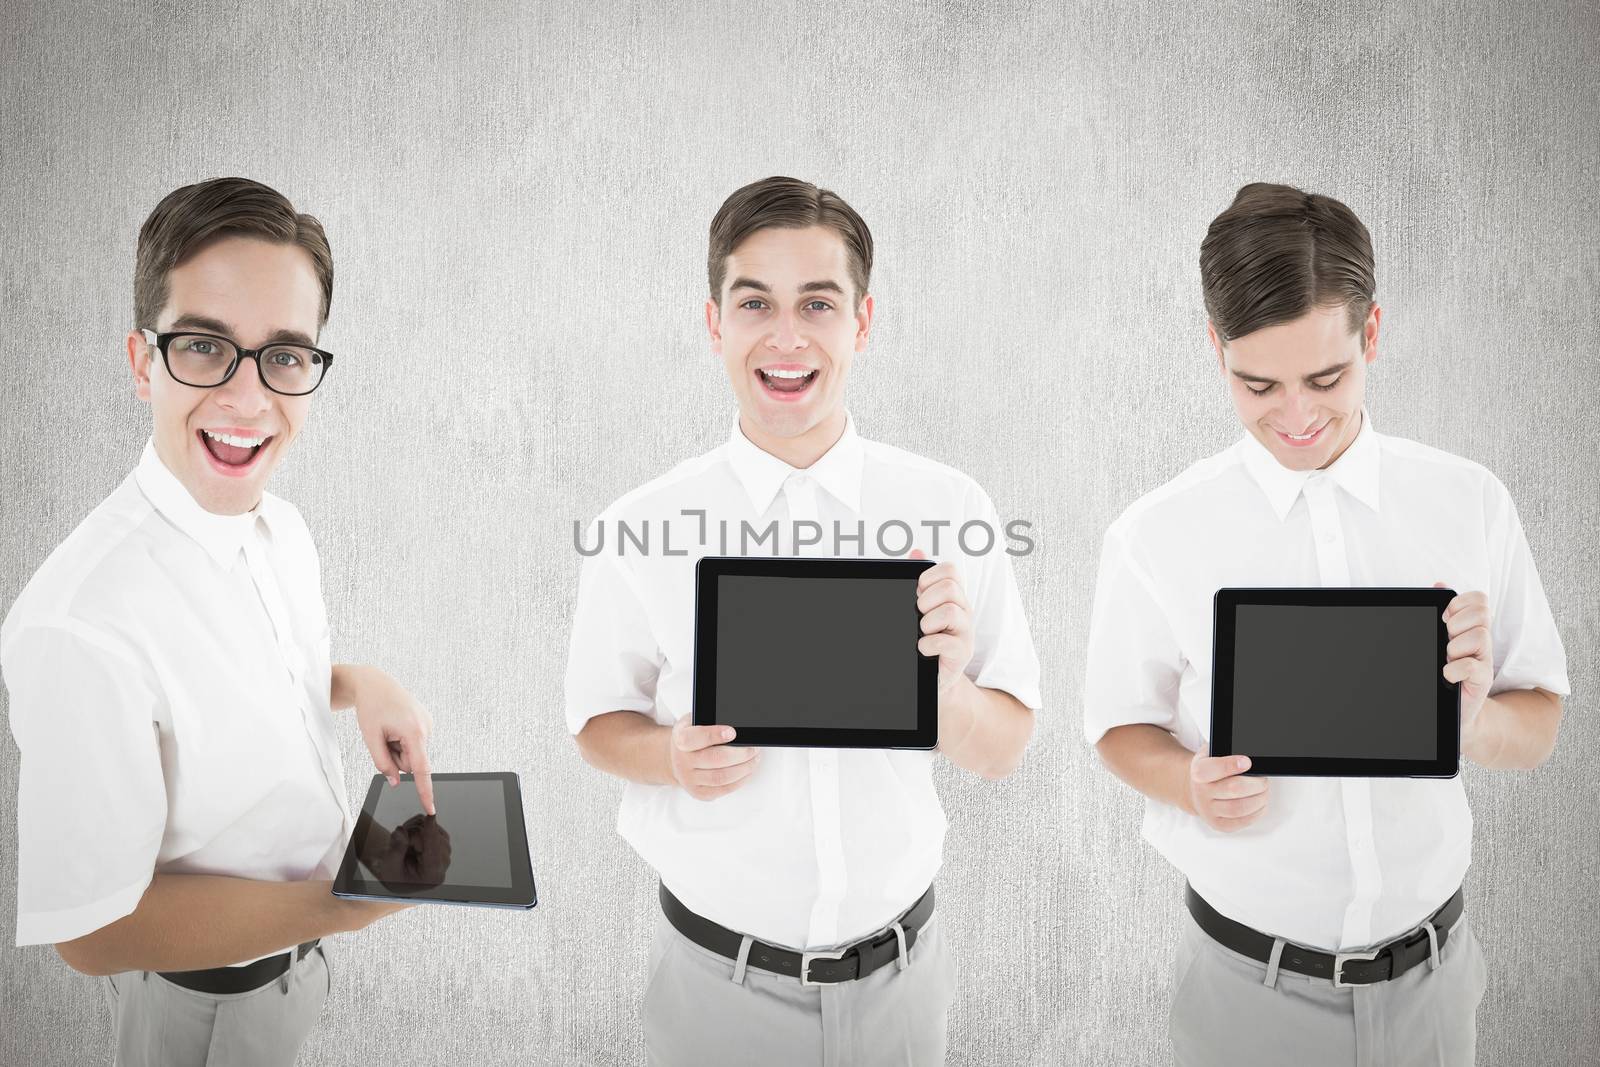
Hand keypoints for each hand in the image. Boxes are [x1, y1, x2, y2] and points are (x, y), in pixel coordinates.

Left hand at [347, 666, 435, 814]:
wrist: (376, 684)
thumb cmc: (372, 707)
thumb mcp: (370, 738)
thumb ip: (383, 763)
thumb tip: (396, 781)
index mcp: (413, 732)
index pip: (421, 769)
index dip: (425, 791)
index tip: (431, 808)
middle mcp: (426, 729)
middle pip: (410, 763)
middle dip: (395, 758)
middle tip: (383, 737)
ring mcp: (428, 725)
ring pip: (411, 755)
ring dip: (397, 748)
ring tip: (389, 729)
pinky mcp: (426, 724)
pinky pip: (413, 745)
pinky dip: (402, 741)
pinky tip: (395, 725)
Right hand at [365, 814, 452, 892]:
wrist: (398, 875)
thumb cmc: (395, 875)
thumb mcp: (389, 867)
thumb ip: (396, 850)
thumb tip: (402, 832)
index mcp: (433, 876)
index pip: (433, 852)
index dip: (430, 832)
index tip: (431, 815)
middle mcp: (443, 863)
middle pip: (430, 836)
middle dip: (411, 836)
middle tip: (399, 846)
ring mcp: (444, 849)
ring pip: (429, 826)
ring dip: (412, 831)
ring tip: (404, 846)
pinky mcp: (442, 838)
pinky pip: (427, 822)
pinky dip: (414, 827)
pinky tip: (409, 840)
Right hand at [668, 716, 758, 800]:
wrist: (677, 758)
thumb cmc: (693, 737)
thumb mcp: (695, 722)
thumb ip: (711, 721)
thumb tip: (738, 726)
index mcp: (680, 738)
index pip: (695, 738)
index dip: (714, 735)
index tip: (732, 732)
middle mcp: (682, 761)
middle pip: (715, 759)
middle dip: (740, 754)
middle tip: (753, 748)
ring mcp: (689, 779)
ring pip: (721, 777)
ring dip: (744, 768)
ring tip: (754, 759)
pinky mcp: (698, 792)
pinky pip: (723, 789)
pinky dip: (740, 781)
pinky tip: (746, 771)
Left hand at [910, 549, 974, 698]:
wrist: (933, 677)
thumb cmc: (928, 640)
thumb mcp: (921, 609)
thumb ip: (920, 582)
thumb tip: (916, 551)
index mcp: (953, 596)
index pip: (950, 570)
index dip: (929, 578)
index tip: (918, 594)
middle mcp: (963, 610)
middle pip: (949, 587)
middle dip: (926, 600)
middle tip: (920, 616)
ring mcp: (966, 632)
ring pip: (950, 611)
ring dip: (927, 622)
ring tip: (922, 632)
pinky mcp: (962, 653)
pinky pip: (945, 641)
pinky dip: (927, 644)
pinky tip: (923, 648)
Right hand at [1187, 750, 1267, 831]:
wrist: (1194, 790)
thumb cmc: (1210, 771)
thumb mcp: (1212, 754)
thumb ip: (1227, 753)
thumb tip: (1251, 758)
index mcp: (1198, 771)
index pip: (1213, 769)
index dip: (1231, 765)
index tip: (1247, 762)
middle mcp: (1201, 792)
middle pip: (1233, 789)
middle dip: (1256, 784)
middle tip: (1263, 780)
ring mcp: (1208, 810)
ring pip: (1239, 808)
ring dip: (1259, 800)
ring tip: (1263, 792)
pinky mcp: (1217, 824)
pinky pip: (1241, 822)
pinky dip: (1256, 813)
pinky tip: (1259, 804)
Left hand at [1437, 585, 1491, 732]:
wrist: (1453, 711)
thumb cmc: (1445, 673)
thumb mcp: (1441, 640)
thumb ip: (1443, 614)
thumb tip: (1439, 584)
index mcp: (1471, 628)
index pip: (1479, 599)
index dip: (1459, 603)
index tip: (1443, 619)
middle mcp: (1482, 642)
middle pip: (1482, 613)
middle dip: (1457, 623)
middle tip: (1446, 641)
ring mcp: (1485, 660)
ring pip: (1479, 636)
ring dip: (1455, 647)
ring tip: (1447, 659)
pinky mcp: (1482, 681)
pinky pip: (1470, 666)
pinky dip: (1453, 670)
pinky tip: (1447, 676)